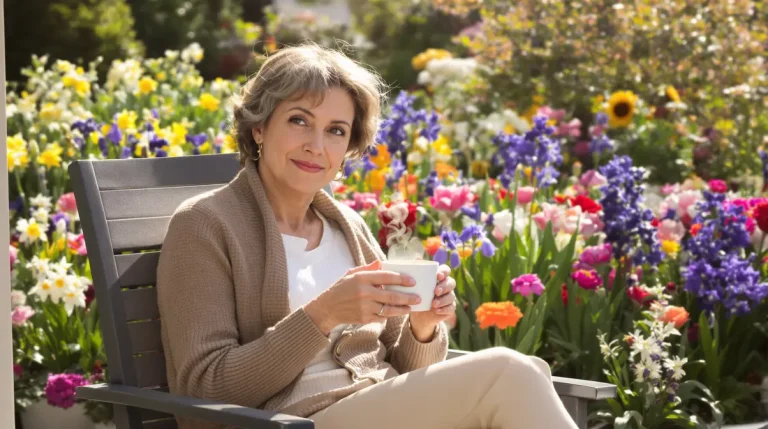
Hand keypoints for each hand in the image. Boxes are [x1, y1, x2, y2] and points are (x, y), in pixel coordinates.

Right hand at [304, 260, 421, 334]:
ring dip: (403, 309)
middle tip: (418, 297)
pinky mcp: (364, 318)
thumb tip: (382, 262)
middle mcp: (364, 293)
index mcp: (362, 278)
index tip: (412, 281)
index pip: (386, 277)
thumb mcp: (351, 273)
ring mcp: (364, 307)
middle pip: (392, 295)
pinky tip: (396, 312)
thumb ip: (367, 268)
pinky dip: (389, 315)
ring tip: (411, 307)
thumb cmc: (341, 288)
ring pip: (389, 309)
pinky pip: (381, 317)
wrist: (327, 308)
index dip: (401, 279)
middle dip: (408, 297)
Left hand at [409, 264, 456, 341]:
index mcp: (439, 277)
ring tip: (434, 304)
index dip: (444, 272)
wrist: (418, 314)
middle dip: (444, 286)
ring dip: (443, 300)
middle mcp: (446, 285)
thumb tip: (417, 258)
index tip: (437, 276)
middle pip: (451, 282)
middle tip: (435, 291)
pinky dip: (444, 309)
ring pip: (452, 296)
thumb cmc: (418, 295)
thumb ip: (417, 272)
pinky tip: (436, 310)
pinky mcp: (450, 308)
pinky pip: (451, 308)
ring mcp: (449, 297)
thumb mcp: (415, 284)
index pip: (446, 270)